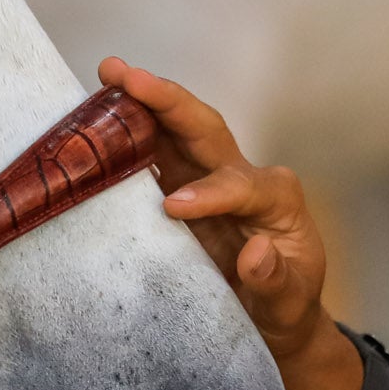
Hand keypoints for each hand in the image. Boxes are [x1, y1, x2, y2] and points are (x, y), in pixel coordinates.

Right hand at [98, 56, 362, 389]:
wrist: (271, 314)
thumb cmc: (285, 306)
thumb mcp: (289, 302)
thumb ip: (276, 279)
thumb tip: (257, 252)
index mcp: (276, 197)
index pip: (240, 184)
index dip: (209, 192)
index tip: (173, 208)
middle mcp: (243, 176)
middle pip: (205, 129)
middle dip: (167, 100)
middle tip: (127, 76)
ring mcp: (209, 178)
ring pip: (177, 131)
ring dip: (142, 101)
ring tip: (107, 75)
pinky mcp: (182, 189)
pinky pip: (156, 154)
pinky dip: (129, 134)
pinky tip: (99, 118)